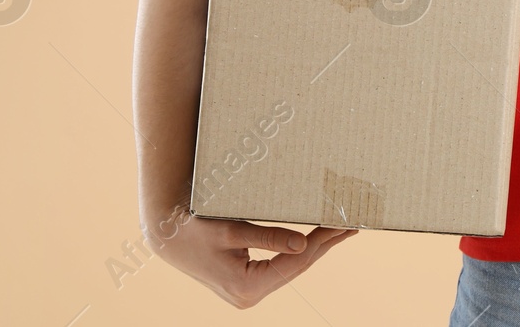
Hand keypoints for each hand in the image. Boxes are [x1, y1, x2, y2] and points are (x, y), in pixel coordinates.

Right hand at [144, 204, 359, 308]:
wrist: (167, 237)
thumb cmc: (196, 229)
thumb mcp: (232, 230)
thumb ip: (268, 237)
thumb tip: (304, 245)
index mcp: (246, 287)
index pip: (295, 263)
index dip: (321, 242)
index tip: (342, 224)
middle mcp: (248, 295)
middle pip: (297, 268)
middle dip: (325, 245)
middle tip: (352, 226)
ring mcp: (248, 292)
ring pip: (291, 269)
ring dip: (316, 249)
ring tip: (341, 231)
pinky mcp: (246, 283)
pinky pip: (280, 268)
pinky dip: (298, 252)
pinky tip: (315, 241)